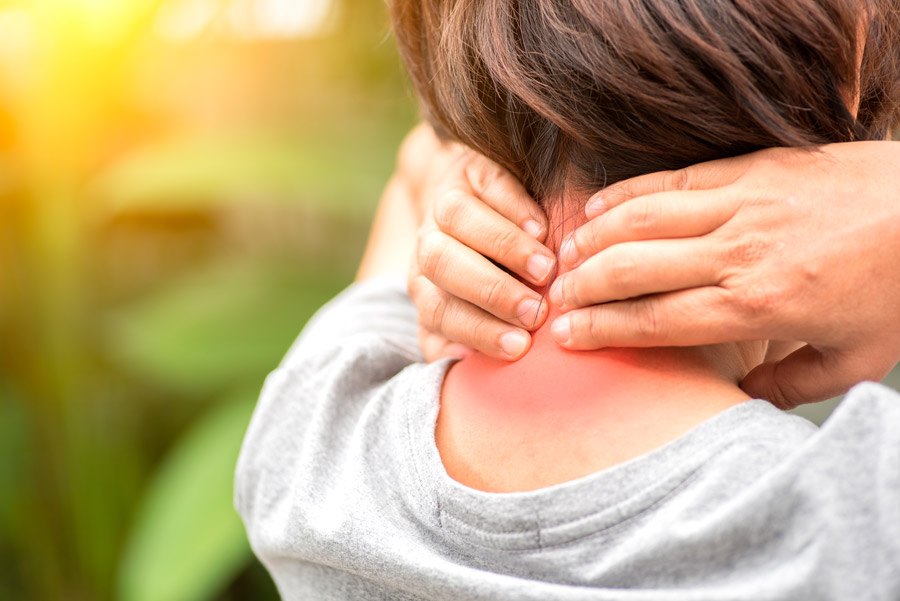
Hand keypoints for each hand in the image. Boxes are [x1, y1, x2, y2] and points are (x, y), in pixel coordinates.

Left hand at [407, 142, 555, 361]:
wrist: (466, 200)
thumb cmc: (483, 273)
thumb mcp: (468, 310)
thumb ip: (462, 341)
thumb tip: (468, 376)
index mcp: (425, 286)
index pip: (439, 311)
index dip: (476, 330)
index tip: (520, 348)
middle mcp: (427, 244)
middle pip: (440, 264)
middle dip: (489, 292)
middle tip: (536, 312)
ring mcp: (445, 203)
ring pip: (456, 218)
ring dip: (503, 247)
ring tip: (546, 269)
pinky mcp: (471, 170)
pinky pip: (485, 184)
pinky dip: (514, 206)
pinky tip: (543, 229)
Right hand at [549, 141, 899, 407]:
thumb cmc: (898, 288)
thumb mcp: (854, 359)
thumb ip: (790, 385)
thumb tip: (742, 397)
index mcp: (757, 307)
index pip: (655, 320)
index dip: (601, 329)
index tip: (566, 336)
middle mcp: (737, 255)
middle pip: (633, 268)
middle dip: (582, 286)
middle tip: (553, 298)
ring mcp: (741, 204)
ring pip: (643, 219)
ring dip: (594, 238)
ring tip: (563, 256)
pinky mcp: (750, 168)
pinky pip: (672, 178)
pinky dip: (627, 193)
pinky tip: (597, 206)